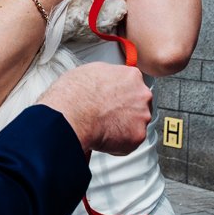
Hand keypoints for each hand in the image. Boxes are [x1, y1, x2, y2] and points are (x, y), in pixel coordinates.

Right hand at [37, 62, 151, 155]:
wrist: (71, 115)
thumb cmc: (75, 94)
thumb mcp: (91, 71)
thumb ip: (107, 76)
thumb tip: (105, 81)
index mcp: (131, 76)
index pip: (134, 84)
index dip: (122, 93)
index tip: (114, 99)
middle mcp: (142, 94)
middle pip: (139, 104)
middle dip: (126, 110)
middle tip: (108, 114)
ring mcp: (142, 116)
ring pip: (136, 124)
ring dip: (123, 126)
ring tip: (103, 126)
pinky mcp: (138, 136)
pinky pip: (130, 141)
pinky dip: (119, 143)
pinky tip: (104, 136)